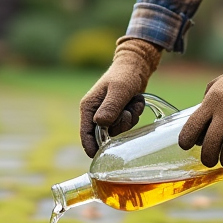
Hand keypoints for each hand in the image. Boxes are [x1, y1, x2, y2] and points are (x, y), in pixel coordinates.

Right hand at [79, 37, 162, 156]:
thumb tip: (101, 124)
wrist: (136, 65)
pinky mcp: (118, 113)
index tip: (98, 157)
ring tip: (132, 101)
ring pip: (119, 129)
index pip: (86, 133)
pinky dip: (134, 113)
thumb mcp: (119, 90)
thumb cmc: (124, 75)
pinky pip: (127, 123)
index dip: (91, 146)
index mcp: (88, 107)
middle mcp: (95, 112)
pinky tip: (135, 101)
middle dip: (121, 124)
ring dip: (130, 117)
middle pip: (106, 134)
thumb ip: (111, 107)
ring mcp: (107, 113)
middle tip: (127, 109)